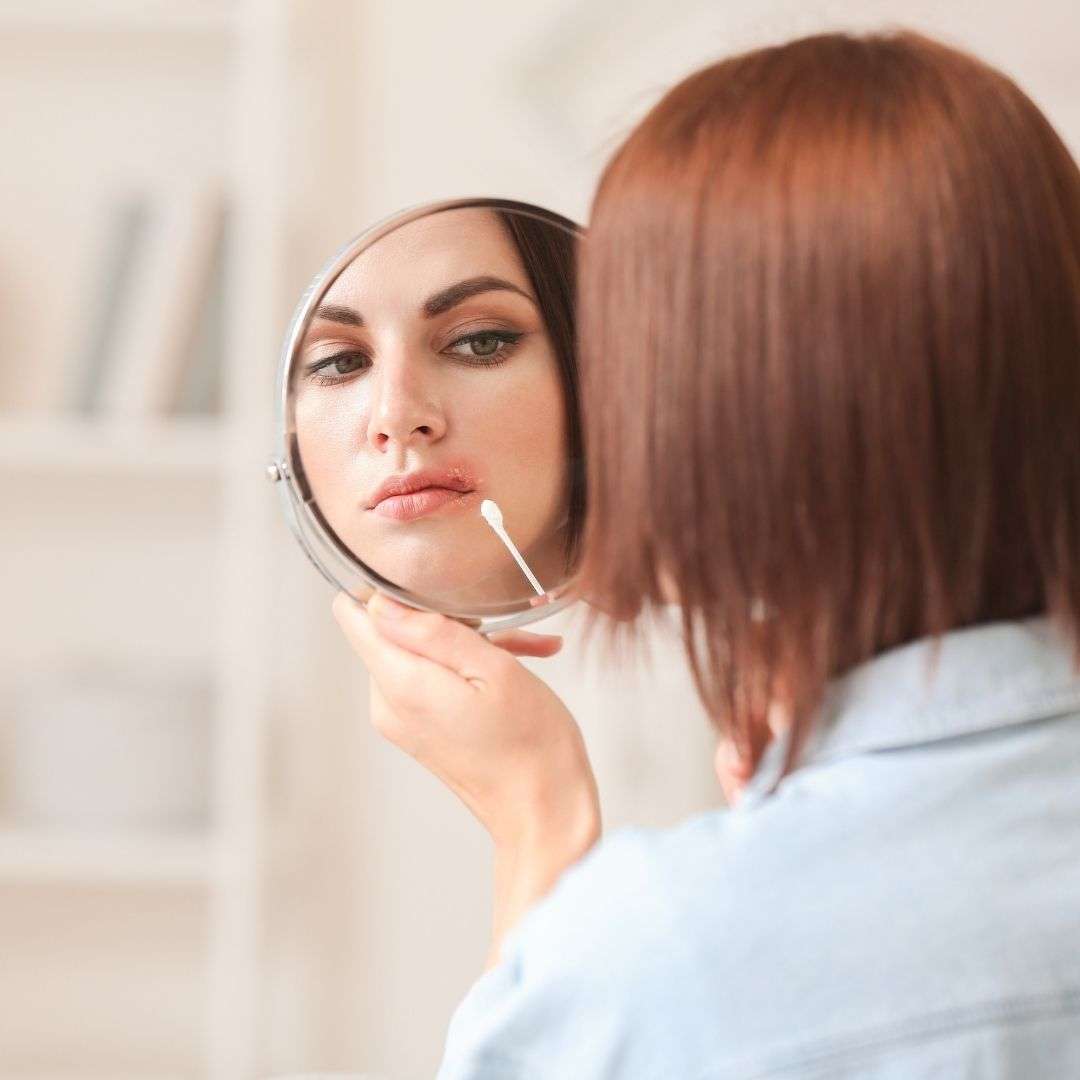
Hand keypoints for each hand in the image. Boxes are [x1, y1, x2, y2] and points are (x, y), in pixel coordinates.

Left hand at [332, 591, 600, 963]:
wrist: (544, 812)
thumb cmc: (531, 743)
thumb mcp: (494, 670)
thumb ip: (433, 632)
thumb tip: (378, 602)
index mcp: (400, 685)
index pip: (353, 614)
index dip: (390, 589)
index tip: (440, 594)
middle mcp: (388, 703)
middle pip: (390, 630)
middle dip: (443, 618)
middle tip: (499, 628)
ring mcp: (401, 720)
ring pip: (418, 651)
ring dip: (467, 642)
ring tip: (522, 652)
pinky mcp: (419, 730)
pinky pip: (431, 678)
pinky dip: (469, 667)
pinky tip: (517, 666)